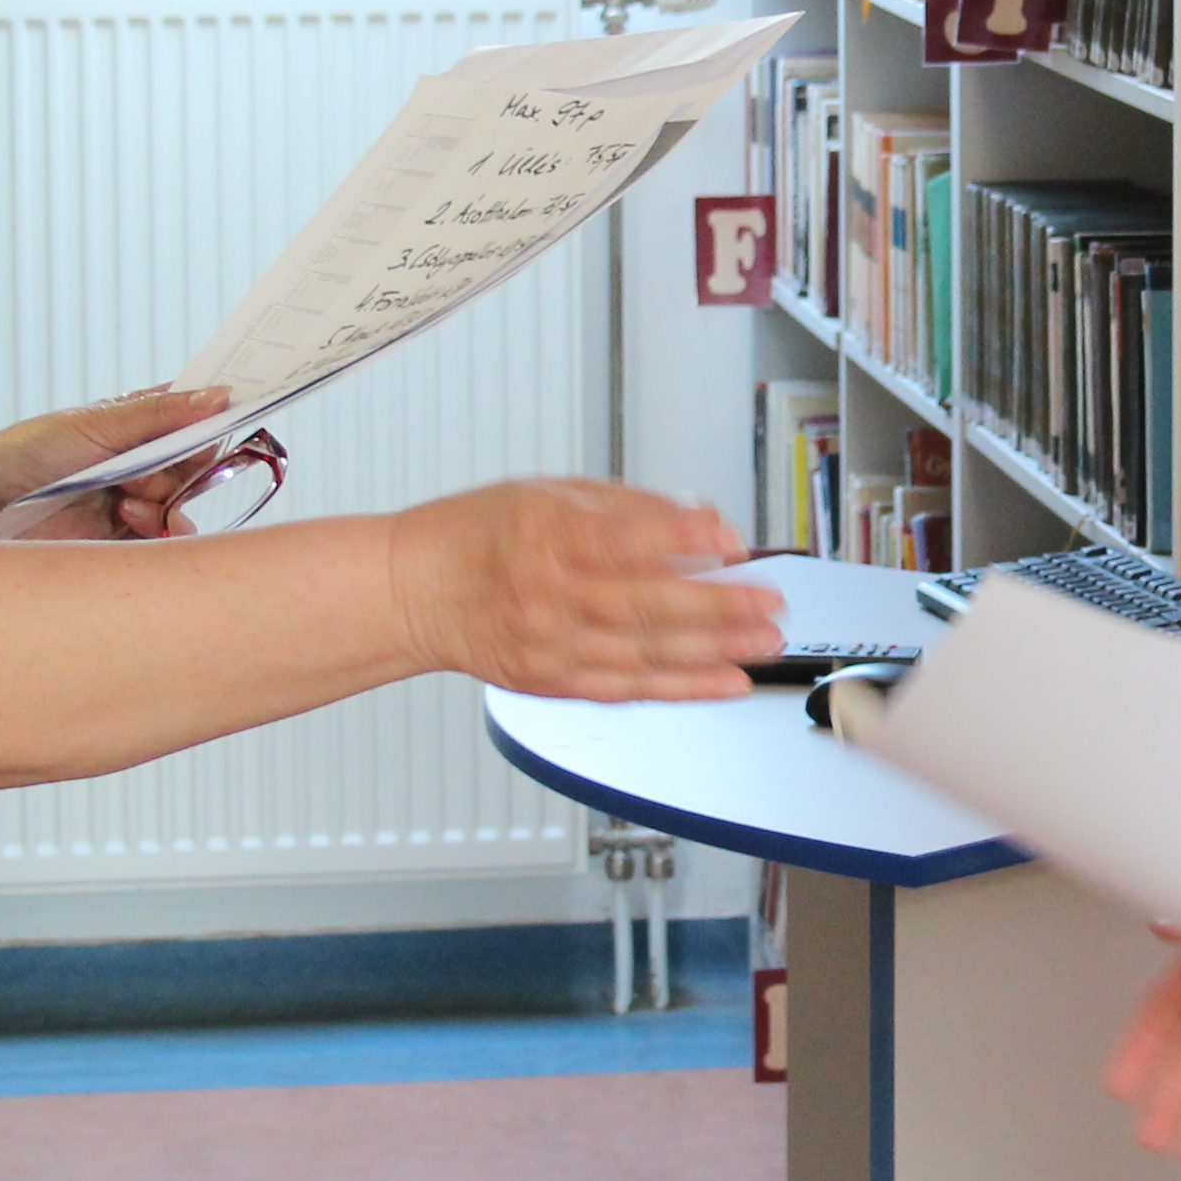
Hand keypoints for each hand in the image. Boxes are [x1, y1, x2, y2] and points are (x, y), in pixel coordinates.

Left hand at [0, 388, 250, 541]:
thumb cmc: (32, 450)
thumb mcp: (101, 423)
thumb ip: (163, 414)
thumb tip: (222, 394)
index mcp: (136, 420)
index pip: (192, 413)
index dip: (215, 414)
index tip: (241, 412)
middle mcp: (140, 457)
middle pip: (196, 461)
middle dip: (189, 467)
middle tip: (161, 469)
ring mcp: (134, 495)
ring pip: (183, 499)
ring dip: (168, 500)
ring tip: (136, 502)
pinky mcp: (123, 533)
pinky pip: (164, 533)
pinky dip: (160, 527)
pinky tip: (135, 518)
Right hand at [385, 479, 777, 701]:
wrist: (412, 592)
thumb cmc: (477, 535)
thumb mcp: (548, 492)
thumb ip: (627, 507)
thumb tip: (700, 520)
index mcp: (544, 532)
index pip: (626, 538)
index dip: (685, 539)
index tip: (732, 541)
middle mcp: (547, 592)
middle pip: (645, 602)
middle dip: (718, 605)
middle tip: (768, 601)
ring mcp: (550, 644)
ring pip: (644, 651)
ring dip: (713, 650)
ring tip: (762, 642)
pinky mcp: (552, 681)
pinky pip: (626, 689)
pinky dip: (680, 688)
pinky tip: (724, 682)